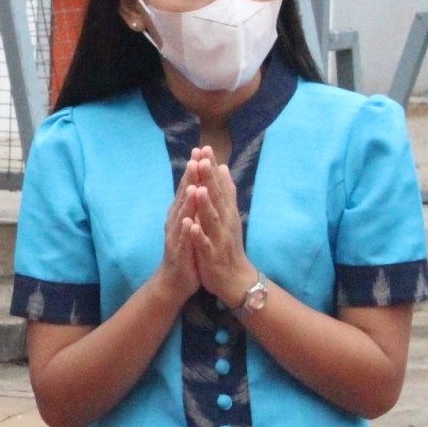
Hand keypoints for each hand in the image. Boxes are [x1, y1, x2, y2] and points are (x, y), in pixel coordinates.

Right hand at [152, 154, 204, 302]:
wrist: (174, 281)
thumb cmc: (186, 252)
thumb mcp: (192, 224)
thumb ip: (194, 205)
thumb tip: (198, 183)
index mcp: (181, 214)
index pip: (188, 187)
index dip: (194, 170)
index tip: (200, 150)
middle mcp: (176, 221)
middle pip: (183, 196)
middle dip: (190, 178)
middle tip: (195, 159)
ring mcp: (176, 237)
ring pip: (182, 216)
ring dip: (187, 202)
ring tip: (193, 186)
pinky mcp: (179, 253)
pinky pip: (182, 240)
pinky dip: (185, 230)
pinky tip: (189, 221)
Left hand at [187, 149, 257, 305]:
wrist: (235, 278)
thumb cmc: (228, 243)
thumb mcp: (229, 215)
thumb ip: (226, 192)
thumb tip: (223, 168)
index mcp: (225, 211)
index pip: (218, 185)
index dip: (212, 168)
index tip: (205, 148)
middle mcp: (224, 221)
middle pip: (216, 197)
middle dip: (209, 179)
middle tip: (203, 159)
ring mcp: (218, 238)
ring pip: (211, 219)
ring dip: (205, 204)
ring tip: (199, 188)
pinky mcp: (212, 255)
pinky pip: (205, 244)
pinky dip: (199, 235)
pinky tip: (192, 226)